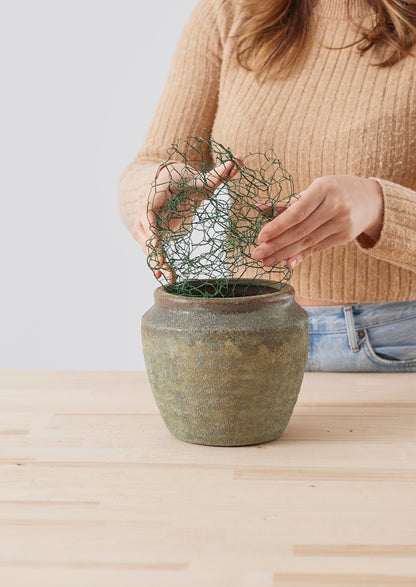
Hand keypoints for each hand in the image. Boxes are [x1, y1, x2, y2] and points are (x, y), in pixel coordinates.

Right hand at [132, 156, 242, 279]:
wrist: (171, 182)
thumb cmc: (187, 180)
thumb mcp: (202, 179)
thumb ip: (218, 173)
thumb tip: (238, 160)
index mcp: (158, 191)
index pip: (149, 209)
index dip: (151, 225)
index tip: (157, 240)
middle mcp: (147, 206)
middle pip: (144, 229)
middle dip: (153, 248)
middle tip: (164, 265)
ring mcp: (145, 220)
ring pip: (146, 242)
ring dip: (155, 259)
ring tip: (168, 276)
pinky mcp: (149, 232)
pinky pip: (150, 247)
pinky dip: (156, 261)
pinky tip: (163, 276)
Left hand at [252, 175, 383, 268]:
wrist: (372, 199)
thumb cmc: (335, 190)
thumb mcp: (314, 189)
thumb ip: (287, 202)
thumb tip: (258, 208)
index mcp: (324, 188)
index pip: (297, 211)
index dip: (278, 225)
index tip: (260, 236)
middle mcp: (335, 205)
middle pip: (300, 230)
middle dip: (276, 244)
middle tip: (257, 254)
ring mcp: (342, 222)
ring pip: (307, 242)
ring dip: (284, 254)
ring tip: (266, 261)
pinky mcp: (345, 236)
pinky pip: (318, 248)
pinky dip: (301, 256)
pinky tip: (287, 262)